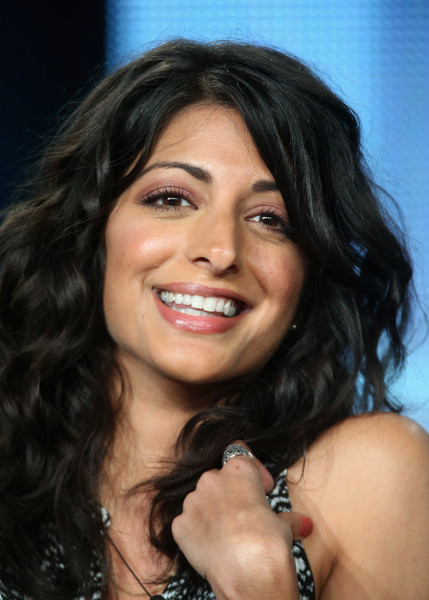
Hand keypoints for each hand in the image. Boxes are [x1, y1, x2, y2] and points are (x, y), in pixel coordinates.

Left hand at [172, 442, 312, 599]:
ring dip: (212, 512)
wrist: (247, 573)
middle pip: (218, 478)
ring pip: (201, 500)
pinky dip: (198, 533)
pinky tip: (212, 546)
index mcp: (238, 470)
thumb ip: (287, 519)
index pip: (240, 453)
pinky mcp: (180, 525)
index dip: (253, 472)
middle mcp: (212, 479)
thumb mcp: (284, 526)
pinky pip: (189, 524)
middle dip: (230, 494)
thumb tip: (302, 524)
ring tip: (228, 535)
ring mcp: (193, 501)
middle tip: (244, 515)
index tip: (260, 488)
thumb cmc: (268, 543)